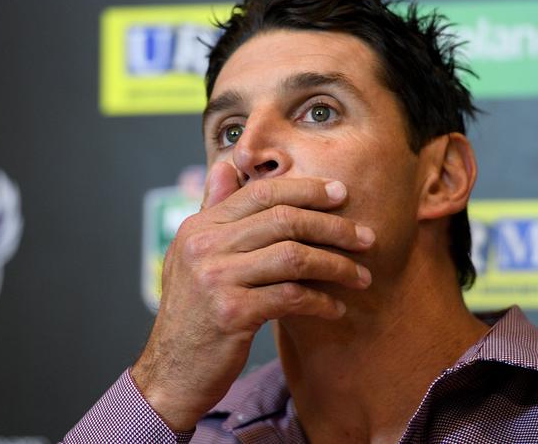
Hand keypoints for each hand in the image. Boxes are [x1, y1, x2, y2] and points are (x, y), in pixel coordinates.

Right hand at [131, 162, 374, 430]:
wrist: (171, 371)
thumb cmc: (193, 312)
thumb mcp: (192, 254)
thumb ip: (213, 209)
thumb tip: (228, 166)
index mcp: (199, 226)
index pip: (261, 193)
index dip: (305, 190)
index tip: (340, 193)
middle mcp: (204, 246)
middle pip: (283, 220)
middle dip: (333, 226)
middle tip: (365, 237)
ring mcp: (216, 278)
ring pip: (293, 256)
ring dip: (336, 265)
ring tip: (361, 276)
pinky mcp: (231, 313)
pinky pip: (291, 296)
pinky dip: (321, 301)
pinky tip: (337, 308)